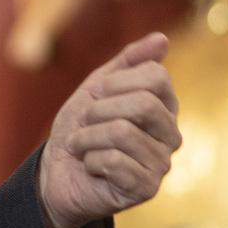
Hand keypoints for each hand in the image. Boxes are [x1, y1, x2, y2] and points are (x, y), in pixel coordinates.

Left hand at [38, 33, 180, 227]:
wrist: (57, 173)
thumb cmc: (81, 129)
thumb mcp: (98, 88)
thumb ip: (128, 62)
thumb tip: (162, 39)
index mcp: (165, 107)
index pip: (155, 76)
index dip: (115, 82)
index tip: (95, 95)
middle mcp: (171, 135)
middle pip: (143, 104)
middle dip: (99, 110)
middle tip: (85, 123)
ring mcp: (162, 164)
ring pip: (122, 133)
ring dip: (87, 137)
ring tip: (82, 146)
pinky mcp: (146, 189)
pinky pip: (113, 161)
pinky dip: (90, 160)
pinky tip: (91, 167)